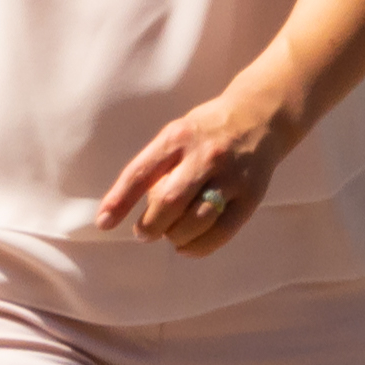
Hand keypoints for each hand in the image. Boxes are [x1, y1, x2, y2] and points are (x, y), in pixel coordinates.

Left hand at [96, 76, 297, 256]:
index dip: (120, 200)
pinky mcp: (250, 196)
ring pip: (196, 221)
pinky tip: (186, 246)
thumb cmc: (207, 131)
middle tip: (143, 233)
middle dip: (150, 225)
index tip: (104, 222)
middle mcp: (204, 155)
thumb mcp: (178, 133)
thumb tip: (130, 205)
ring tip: (170, 235)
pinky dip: (198, 247)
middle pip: (169, 201)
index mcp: (178, 137)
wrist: (261, 117)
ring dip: (175, 236)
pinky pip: (221, 232)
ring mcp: (230, 177)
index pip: (141, 171)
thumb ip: (158, 164)